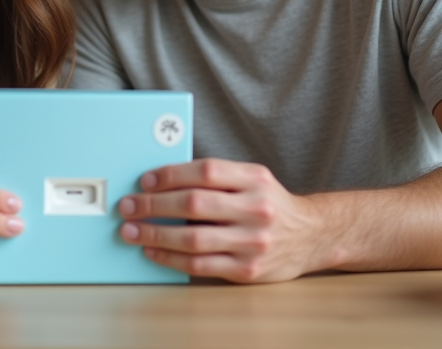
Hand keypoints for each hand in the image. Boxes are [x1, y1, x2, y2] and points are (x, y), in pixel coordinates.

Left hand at [117, 158, 324, 282]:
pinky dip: (171, 259)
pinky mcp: (248, 269)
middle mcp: (256, 209)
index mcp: (255, 179)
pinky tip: (154, 252)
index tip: (145, 180)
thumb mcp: (252, 179)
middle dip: (154, 205)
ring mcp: (253, 241)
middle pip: (195, 204)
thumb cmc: (270, 204)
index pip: (206, 171)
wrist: (311, 236)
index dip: (171, 174)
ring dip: (156, 235)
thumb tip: (162, 180)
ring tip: (132, 231)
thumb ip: (217, 178)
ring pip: (194, 238)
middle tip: (129, 206)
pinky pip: (201, 264)